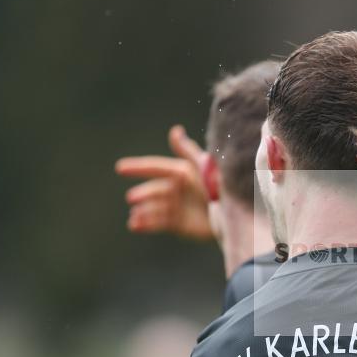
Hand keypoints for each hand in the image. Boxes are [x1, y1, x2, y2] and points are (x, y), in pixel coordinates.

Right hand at [115, 124, 213, 239]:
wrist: (237, 213)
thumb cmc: (222, 185)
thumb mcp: (204, 166)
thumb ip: (188, 151)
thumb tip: (174, 130)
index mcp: (182, 173)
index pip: (156, 168)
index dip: (138, 167)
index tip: (120, 168)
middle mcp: (178, 189)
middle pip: (154, 190)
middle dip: (143, 194)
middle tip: (132, 198)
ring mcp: (178, 207)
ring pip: (154, 207)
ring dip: (142, 211)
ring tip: (134, 216)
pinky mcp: (180, 224)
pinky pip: (160, 223)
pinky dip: (147, 224)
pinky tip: (135, 225)